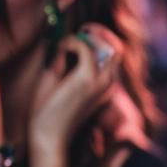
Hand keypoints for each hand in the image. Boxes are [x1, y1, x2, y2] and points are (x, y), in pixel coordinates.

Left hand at [29, 24, 121, 152]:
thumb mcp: (59, 81)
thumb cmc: (50, 111)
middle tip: (81, 31)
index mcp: (105, 86)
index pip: (114, 55)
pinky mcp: (88, 79)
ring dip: (88, 37)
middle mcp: (109, 83)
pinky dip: (71, 43)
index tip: (82, 35)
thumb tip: (65, 41)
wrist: (48, 135)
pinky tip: (60, 50)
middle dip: (100, 33)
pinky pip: (84, 48)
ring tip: (68, 42)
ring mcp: (101, 81)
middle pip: (118, 48)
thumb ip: (65, 61)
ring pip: (109, 46)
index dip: (101, 40)